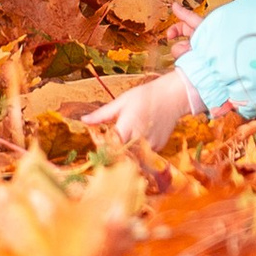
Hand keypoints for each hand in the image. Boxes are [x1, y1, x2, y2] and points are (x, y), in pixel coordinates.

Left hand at [77, 65, 202, 152]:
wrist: (172, 97)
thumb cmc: (144, 96)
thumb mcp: (121, 102)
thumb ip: (102, 114)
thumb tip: (84, 120)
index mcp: (127, 126)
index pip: (111, 148)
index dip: (103, 151)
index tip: (98, 150)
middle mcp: (140, 138)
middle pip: (122, 157)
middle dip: (114, 156)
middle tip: (108, 153)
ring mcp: (151, 145)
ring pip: (134, 158)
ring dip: (126, 155)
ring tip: (123, 147)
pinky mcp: (159, 147)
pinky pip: (144, 155)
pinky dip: (138, 151)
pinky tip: (136, 142)